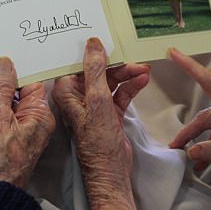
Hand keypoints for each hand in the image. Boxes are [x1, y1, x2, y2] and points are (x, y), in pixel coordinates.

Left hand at [51, 38, 149, 182]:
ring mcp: (95, 106)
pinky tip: (143, 80)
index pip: (76, 64)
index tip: (105, 39)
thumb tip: (94, 43)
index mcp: (67, 93)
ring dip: (127, 75)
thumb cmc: (97, 140)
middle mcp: (78, 97)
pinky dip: (131, 86)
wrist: (111, 171)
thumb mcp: (97, 100)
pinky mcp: (109, 113)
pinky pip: (120, 93)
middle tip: (133, 60)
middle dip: (116, 64)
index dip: (90, 52)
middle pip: (97, 71)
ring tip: (143, 70)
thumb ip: (96, 70)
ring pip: (111, 81)